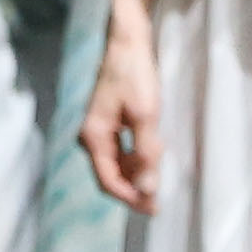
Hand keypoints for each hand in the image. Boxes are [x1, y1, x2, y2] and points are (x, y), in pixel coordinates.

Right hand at [75, 20, 163, 217]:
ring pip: (117, 164)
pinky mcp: (109, 124)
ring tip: (160, 168)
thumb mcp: (145, 116)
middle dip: (135, 187)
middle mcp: (91, 137)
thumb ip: (146, 154)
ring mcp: (99, 131)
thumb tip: (147, 189)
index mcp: (94, 137)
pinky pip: (121, 151)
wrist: (128, 44)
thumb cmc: (135, 76)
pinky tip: (153, 152)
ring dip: (138, 172)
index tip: (154, 207)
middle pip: (111, 175)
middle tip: (160, 198)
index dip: (130, 198)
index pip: (108, 181)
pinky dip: (137, 158)